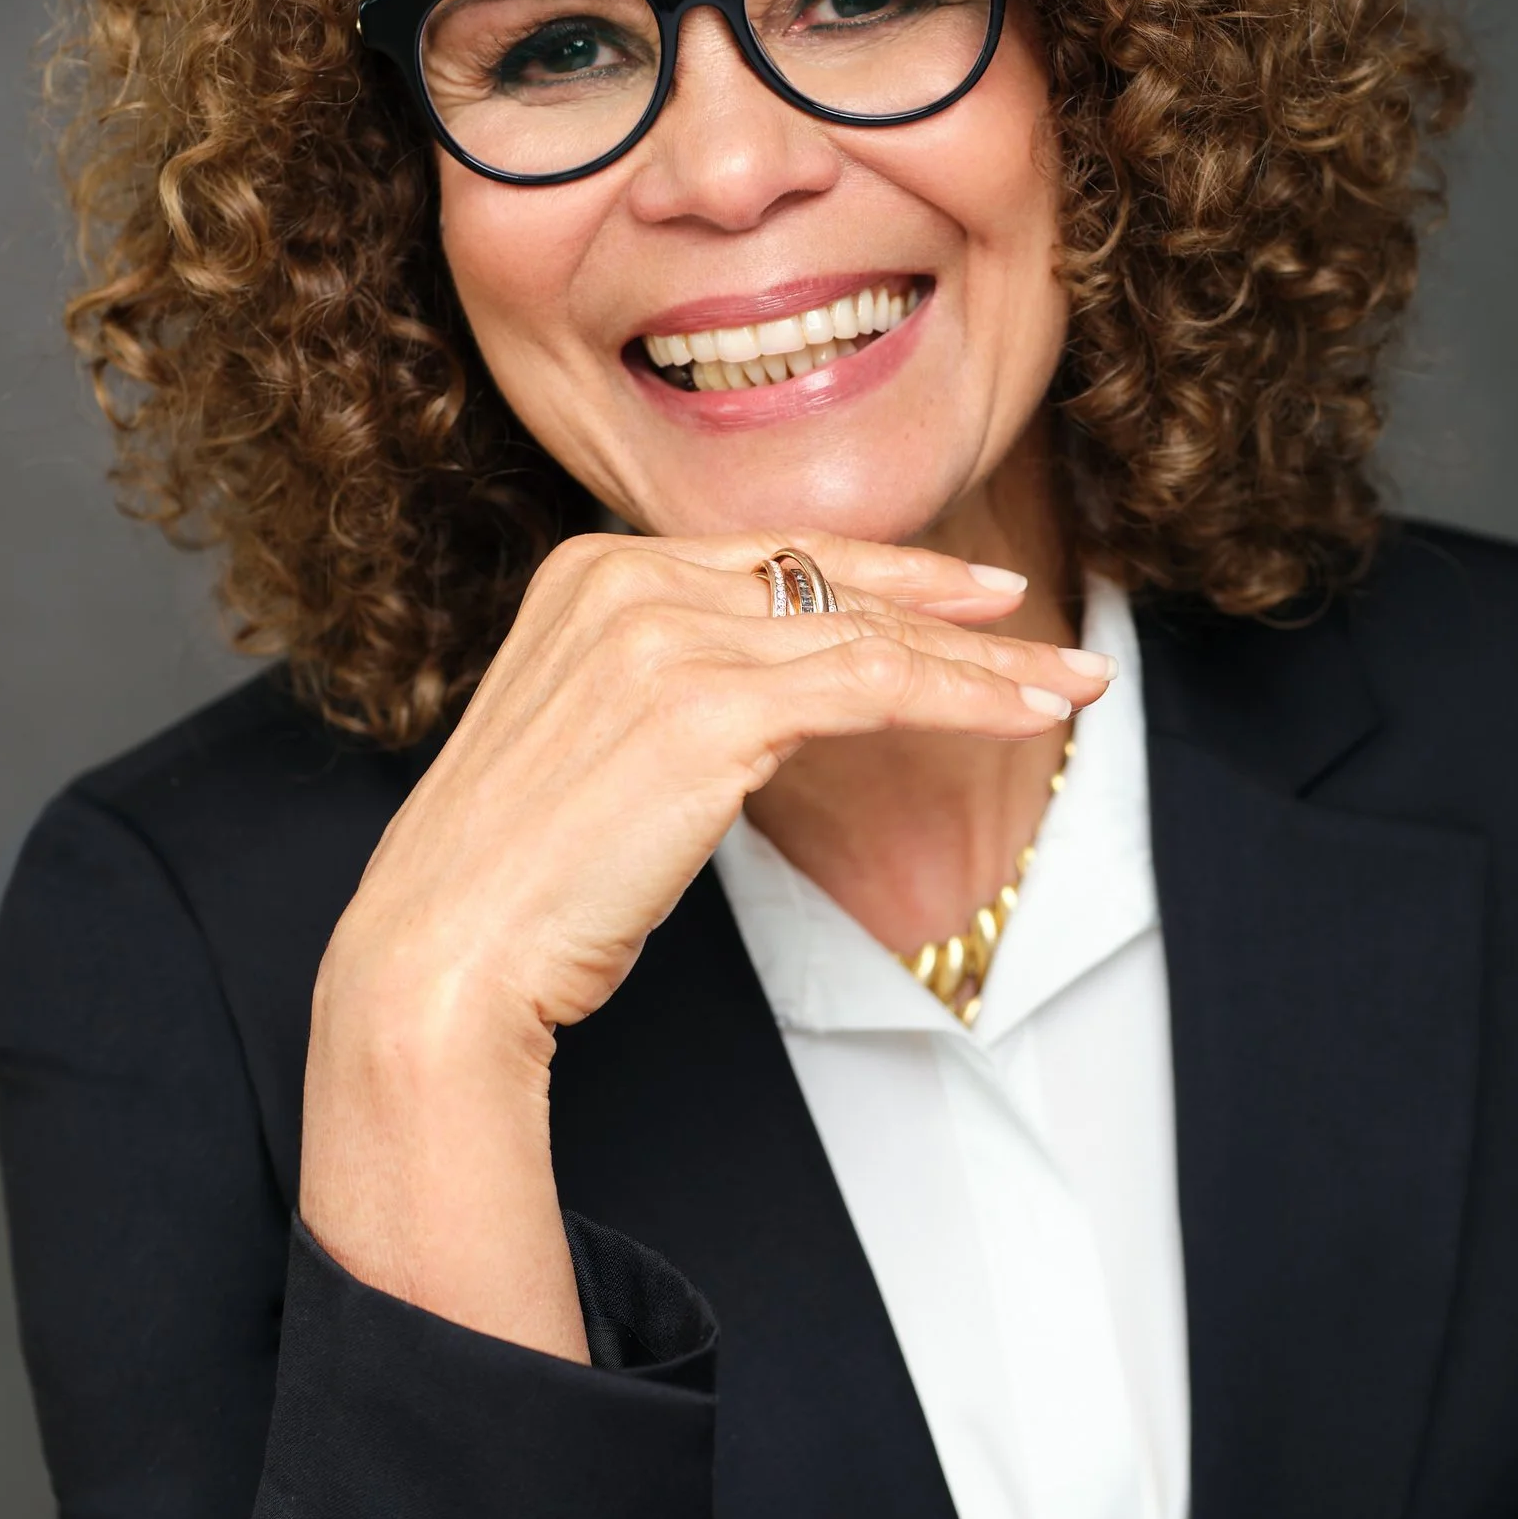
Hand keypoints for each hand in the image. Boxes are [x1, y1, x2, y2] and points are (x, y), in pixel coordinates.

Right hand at [301, 530, 1112, 1350]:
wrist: (446, 957)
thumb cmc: (520, 885)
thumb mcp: (597, 750)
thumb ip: (671, 692)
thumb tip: (779, 700)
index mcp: (588, 574)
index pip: (771, 560)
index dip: (884, 573)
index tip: (970, 595)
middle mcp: (622, 580)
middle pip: (828, 584)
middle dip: (954, 610)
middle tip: (1046, 635)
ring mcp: (660, 635)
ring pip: (868, 634)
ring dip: (987, 666)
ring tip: (1071, 687)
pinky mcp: (706, 707)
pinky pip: (872, 686)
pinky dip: (963, 698)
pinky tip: (1025, 714)